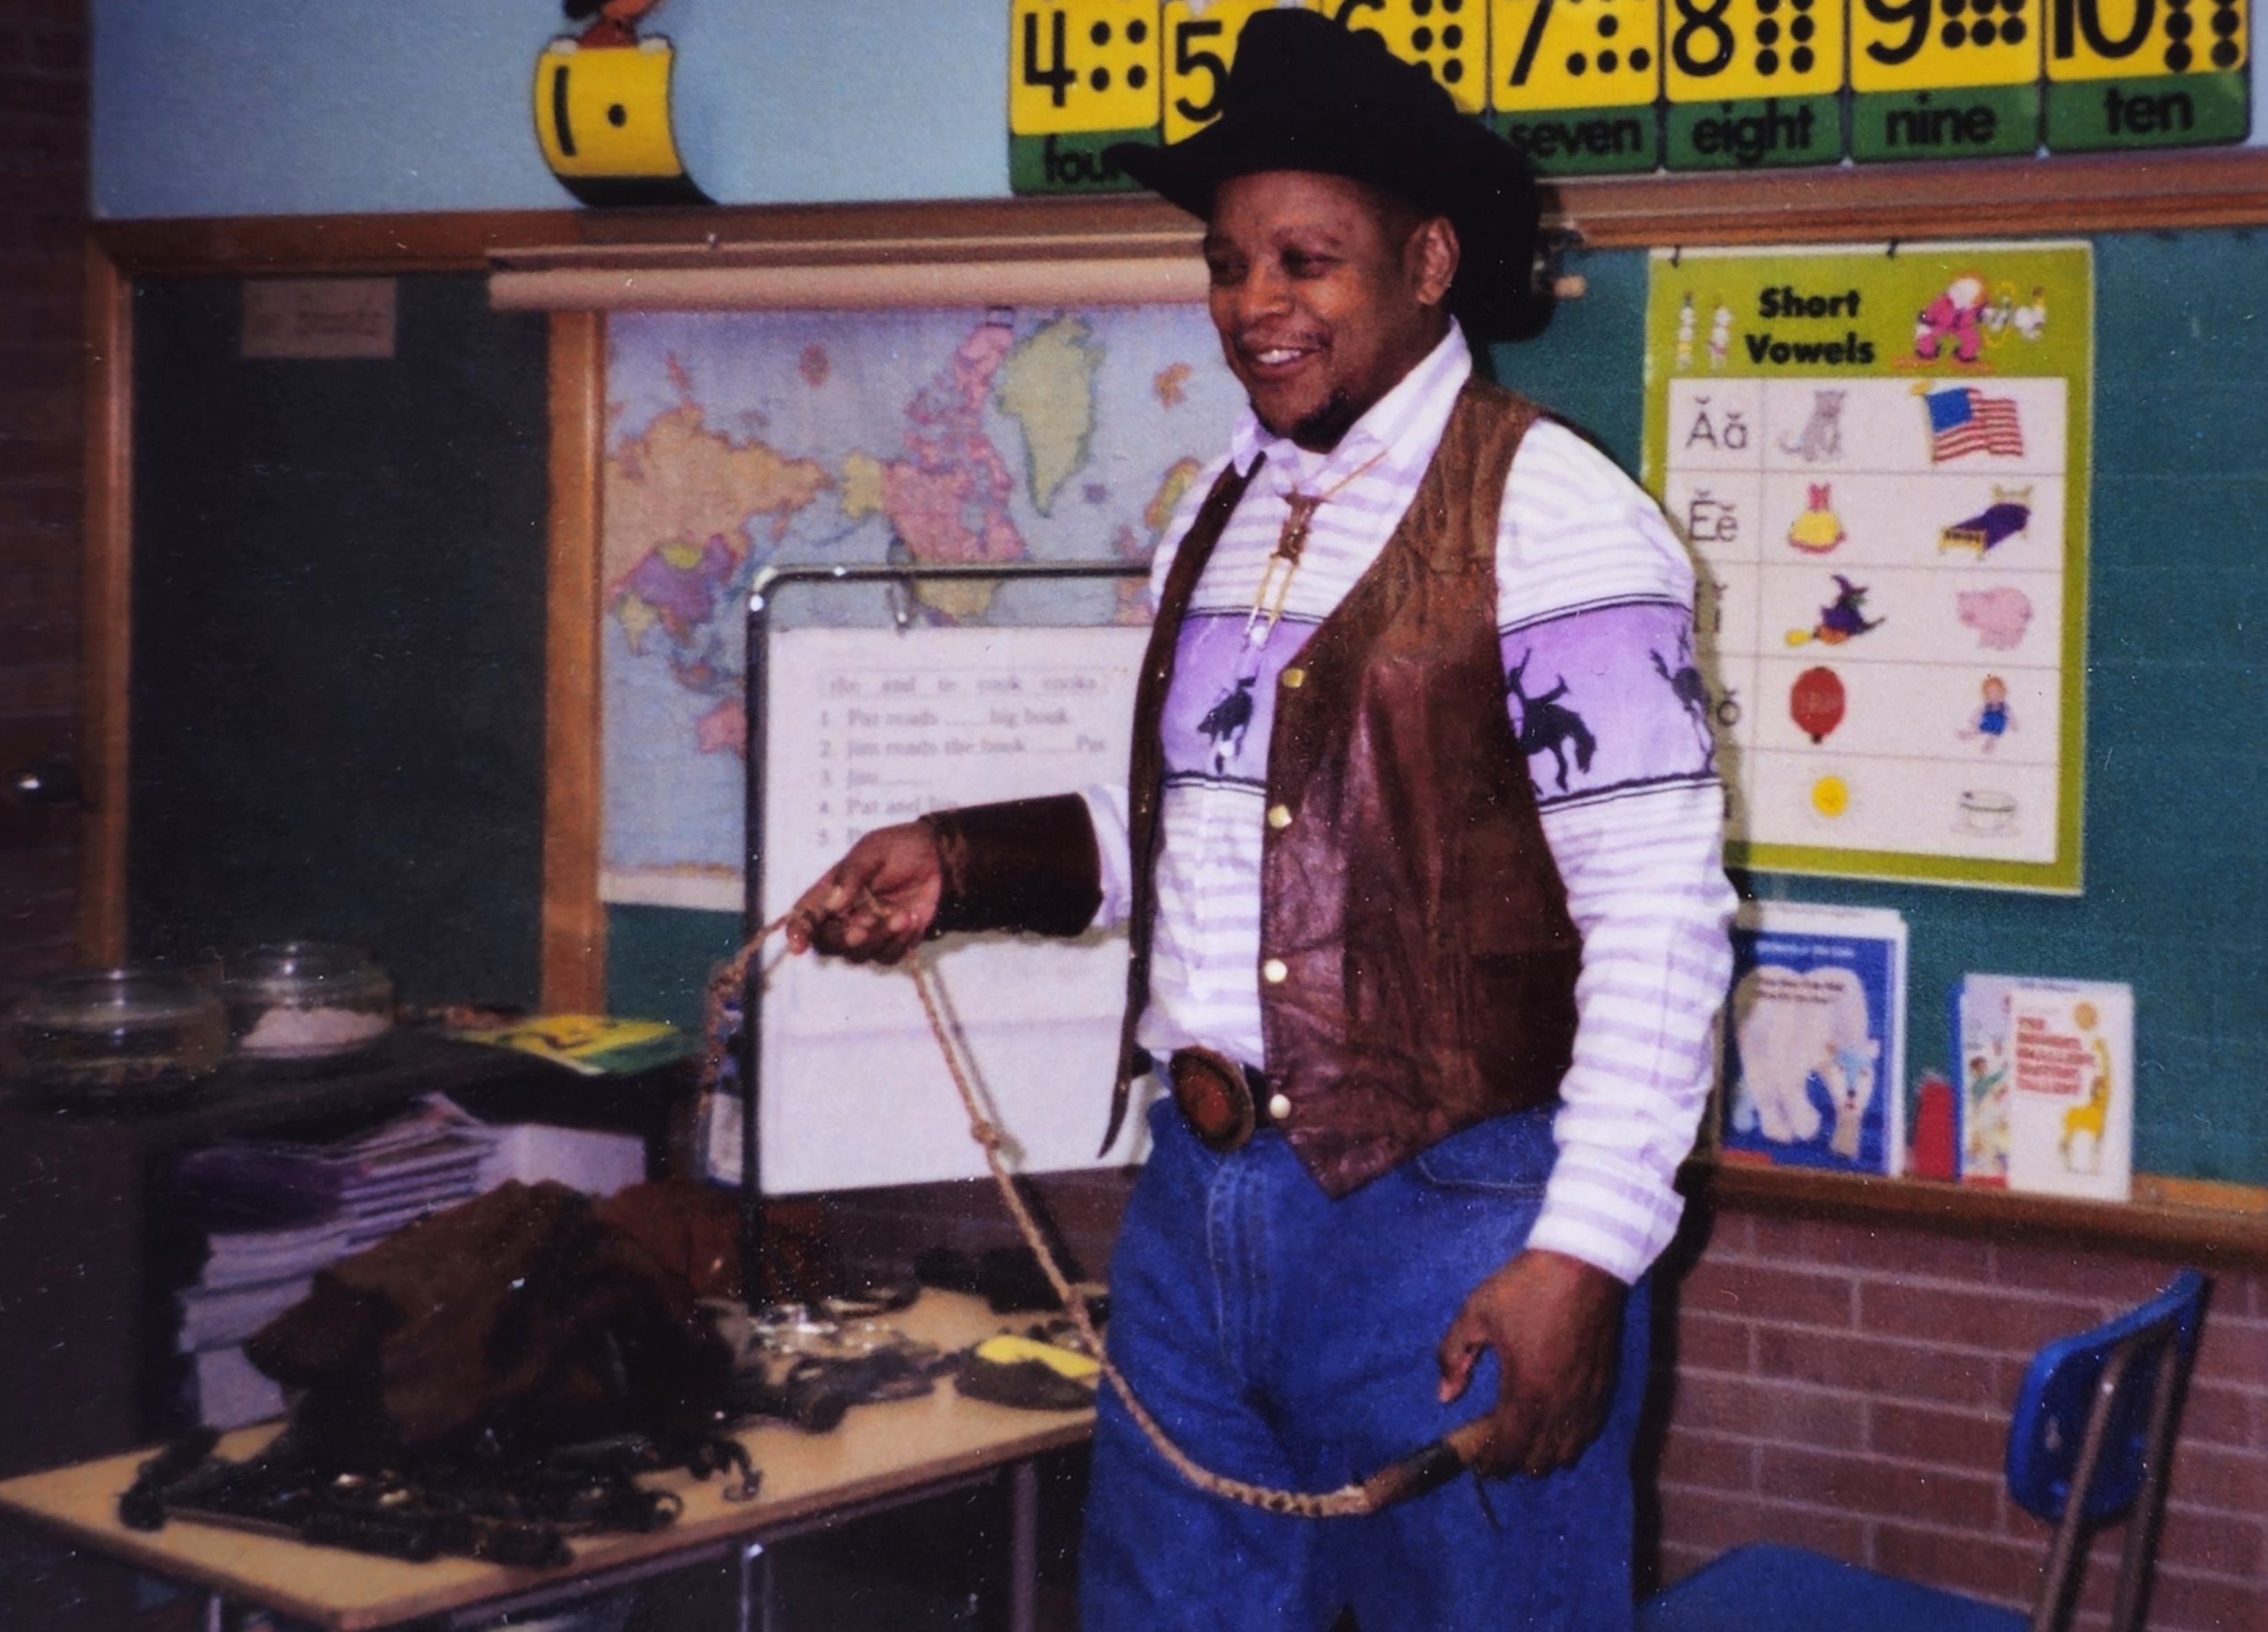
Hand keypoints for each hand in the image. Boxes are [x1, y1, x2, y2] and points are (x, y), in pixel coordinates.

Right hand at [783, 823, 943, 964]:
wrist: (938, 857)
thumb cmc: (898, 849)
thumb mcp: (872, 851)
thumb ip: (852, 875)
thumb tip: (832, 904)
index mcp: (829, 893)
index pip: (804, 917)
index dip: (797, 933)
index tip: (798, 946)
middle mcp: (843, 917)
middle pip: (829, 944)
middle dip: (846, 938)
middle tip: (865, 926)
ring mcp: (867, 933)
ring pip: (858, 955)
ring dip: (878, 938)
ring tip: (902, 915)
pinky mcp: (890, 942)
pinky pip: (887, 956)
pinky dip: (899, 941)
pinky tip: (913, 918)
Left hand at [1435, 1248, 1627, 1478]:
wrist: (1584, 1263)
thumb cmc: (1526, 1287)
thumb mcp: (1475, 1314)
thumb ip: (1453, 1357)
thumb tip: (1444, 1396)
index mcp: (1525, 1390)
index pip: (1507, 1449)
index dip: (1490, 1464)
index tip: (1477, 1463)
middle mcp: (1559, 1405)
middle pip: (1538, 1461)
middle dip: (1514, 1465)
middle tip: (1496, 1454)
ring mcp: (1586, 1398)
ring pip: (1568, 1453)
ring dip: (1544, 1456)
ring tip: (1525, 1443)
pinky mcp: (1605, 1387)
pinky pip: (1589, 1433)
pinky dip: (1571, 1441)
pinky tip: (1556, 1428)